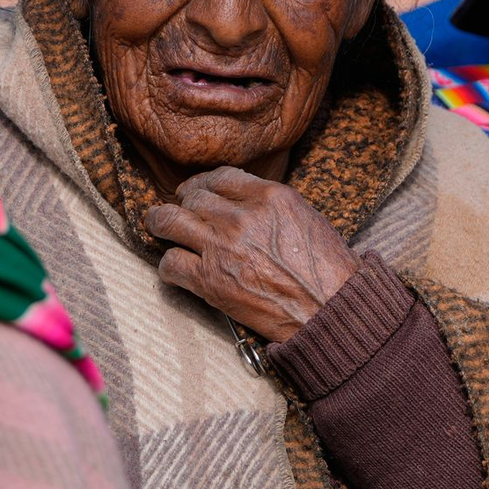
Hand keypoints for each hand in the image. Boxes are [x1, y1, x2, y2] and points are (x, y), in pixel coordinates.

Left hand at [144, 166, 359, 342]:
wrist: (331, 312)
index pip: (219, 176)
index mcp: (268, 196)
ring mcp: (221, 248)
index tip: (198, 190)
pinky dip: (168, 266)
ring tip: (157, 225)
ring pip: (168, 221)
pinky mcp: (210, 282)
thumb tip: (242, 201)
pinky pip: (170, 264)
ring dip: (160, 223)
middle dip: (182, 201)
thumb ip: (269, 204)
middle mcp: (240, 217)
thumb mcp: (305, 217)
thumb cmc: (327, 269)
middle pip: (192, 196)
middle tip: (178, 209)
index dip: (203, 182)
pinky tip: (175, 268)